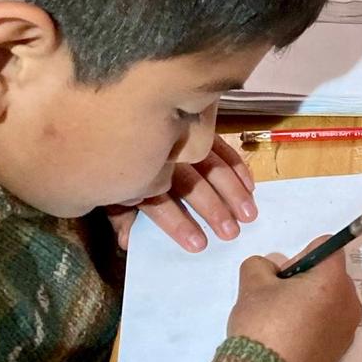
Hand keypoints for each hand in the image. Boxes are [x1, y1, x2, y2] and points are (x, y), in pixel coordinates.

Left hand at [107, 135, 256, 252]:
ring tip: (248, 214)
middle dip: (212, 208)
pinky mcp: (199, 129)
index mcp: (139, 176)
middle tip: (231, 232)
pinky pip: (222, 148)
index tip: (198, 244)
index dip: (178, 224)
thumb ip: (121, 215)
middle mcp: (163, 157)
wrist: (116, 116)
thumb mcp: (111, 189)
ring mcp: (183, 140)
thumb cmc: (116, 161)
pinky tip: (250, 187)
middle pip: (190, 184)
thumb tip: (127, 242)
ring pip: (211, 165)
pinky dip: (237, 167)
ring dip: (232, 191)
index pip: (160, 203)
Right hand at [227, 239, 361, 361]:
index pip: (327, 246)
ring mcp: (348, 329)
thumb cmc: (264, 327)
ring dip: (307, 303)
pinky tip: (288, 339)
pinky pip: (328, 324)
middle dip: (304, 279)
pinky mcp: (340, 351)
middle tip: (276, 299)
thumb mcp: (252, 286)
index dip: (301, 253)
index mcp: (334, 280)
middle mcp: (350, 302)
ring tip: (279, 322)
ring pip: (328, 300)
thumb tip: (273, 271)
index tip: (282, 276)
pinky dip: (311, 324)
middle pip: (329, 274)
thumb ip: (260, 265)